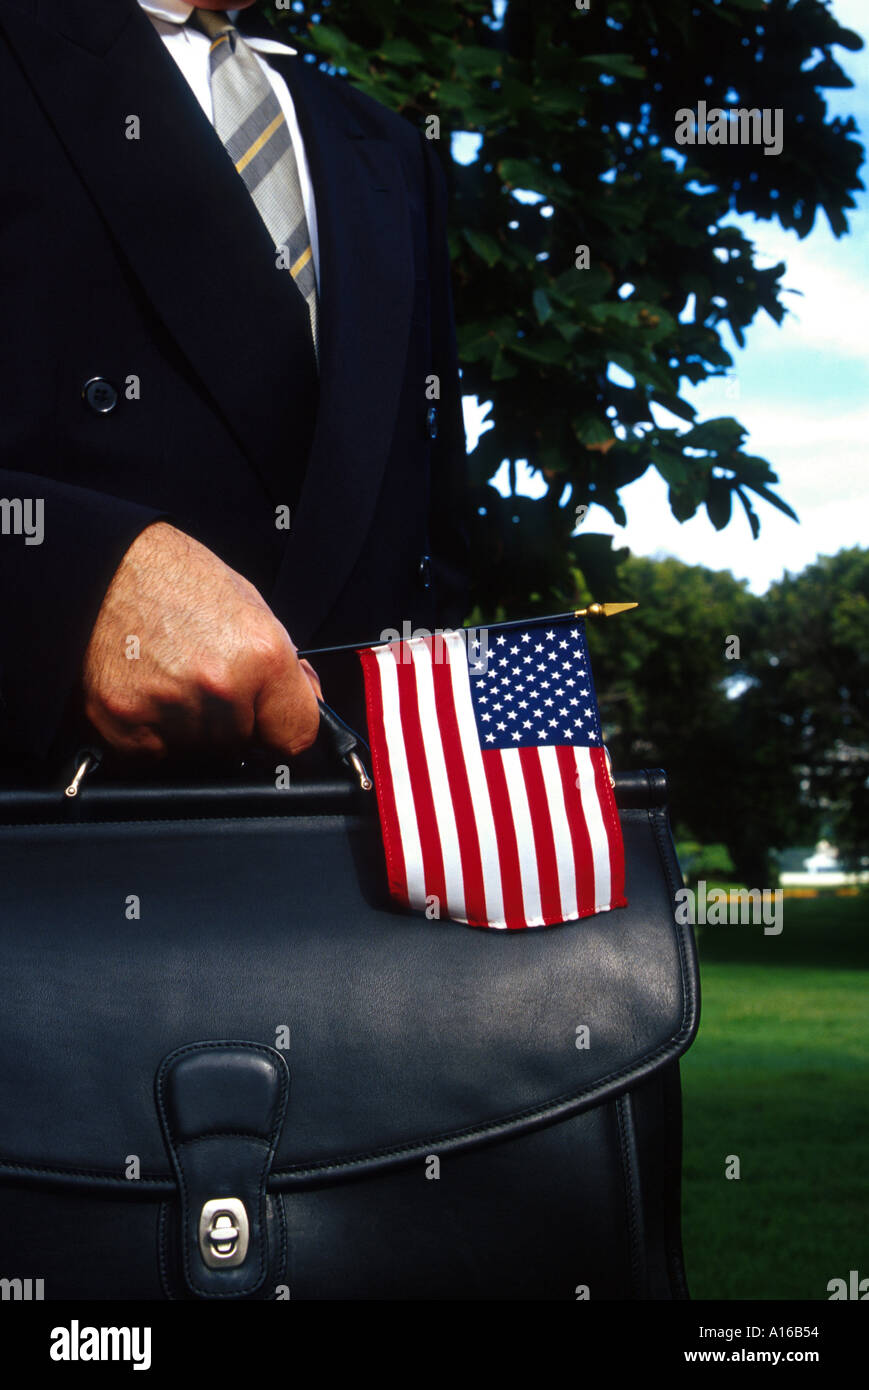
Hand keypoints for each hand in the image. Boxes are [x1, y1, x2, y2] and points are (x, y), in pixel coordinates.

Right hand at [82, 522, 320, 758]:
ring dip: (190, 729)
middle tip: (202, 677)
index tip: (270, 724)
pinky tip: (146, 690)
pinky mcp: (127, 727)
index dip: (282, 730)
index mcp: (262, 656)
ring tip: (171, 676)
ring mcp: (171, 710)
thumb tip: (311, 707)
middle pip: (243, 746)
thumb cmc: (177, 579)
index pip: (296, 737)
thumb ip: (284, 669)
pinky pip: (155, 757)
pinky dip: (152, 735)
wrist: (103, 565)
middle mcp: (221, 688)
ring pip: (200, 752)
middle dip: (231, 722)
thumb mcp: (251, 610)